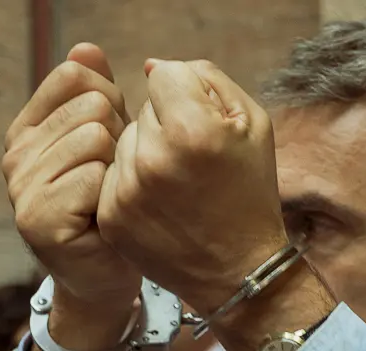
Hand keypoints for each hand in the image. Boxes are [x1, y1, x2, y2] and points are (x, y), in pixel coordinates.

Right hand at [3, 43, 139, 311]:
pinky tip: (102, 218)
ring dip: (117, 169)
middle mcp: (15, 155)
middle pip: (91, 105)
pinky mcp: (38, 218)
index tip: (112, 139)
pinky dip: (111, 196)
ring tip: (108, 198)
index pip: (74, 75)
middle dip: (119, 139)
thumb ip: (95, 95)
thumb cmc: (110, 206)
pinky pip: (93, 176)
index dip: (110, 101)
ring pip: (95, 138)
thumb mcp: (106, 143)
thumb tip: (86, 48)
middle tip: (113, 180)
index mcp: (27, 130)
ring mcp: (22, 187)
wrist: (105, 276)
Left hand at [96, 59, 287, 315]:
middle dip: (166, 126)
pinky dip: (131, 182)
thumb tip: (152, 67)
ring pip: (122, 141)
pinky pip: (111, 174)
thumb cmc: (250, 193)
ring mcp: (127, 191)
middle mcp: (153, 159)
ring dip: (145, 153)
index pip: (165, 76)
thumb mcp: (254, 125)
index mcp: (194, 131)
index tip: (204, 126)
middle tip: (193, 163)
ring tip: (176, 184)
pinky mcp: (111, 216)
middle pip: (143, 110)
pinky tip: (160, 203)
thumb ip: (206, 80)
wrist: (238, 270)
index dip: (189, 96)